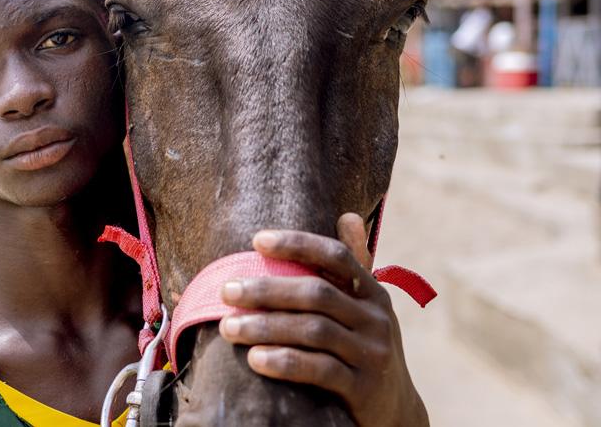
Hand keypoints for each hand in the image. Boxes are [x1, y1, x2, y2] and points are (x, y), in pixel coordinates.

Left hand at [218, 213, 427, 426]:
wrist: (397, 411)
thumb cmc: (365, 348)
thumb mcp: (365, 308)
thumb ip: (353, 267)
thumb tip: (348, 216)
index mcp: (373, 292)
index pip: (337, 256)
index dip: (298, 244)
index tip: (256, 240)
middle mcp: (376, 319)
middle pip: (316, 294)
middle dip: (266, 290)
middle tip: (226, 291)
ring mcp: (372, 354)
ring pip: (313, 331)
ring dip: (265, 327)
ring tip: (228, 328)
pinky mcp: (364, 389)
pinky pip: (320, 370)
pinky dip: (284, 362)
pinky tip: (255, 359)